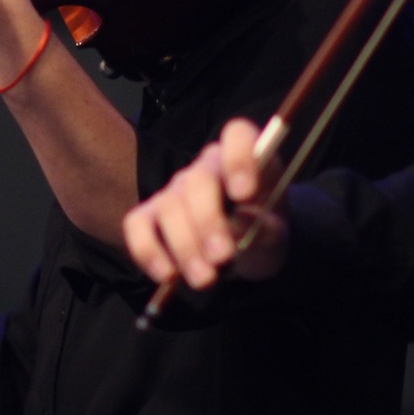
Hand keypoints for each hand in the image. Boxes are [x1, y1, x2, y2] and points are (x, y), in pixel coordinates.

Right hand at [122, 118, 288, 289]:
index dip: (239, 158)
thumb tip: (245, 221)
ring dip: (185, 247)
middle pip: (197, 181)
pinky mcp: (149, 216)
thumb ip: (266, 227)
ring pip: (169, 207)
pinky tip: (168, 275)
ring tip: (205, 279)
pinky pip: (137, 226)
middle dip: (207, 220)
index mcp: (244, 159)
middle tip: (222, 256)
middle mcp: (205, 168)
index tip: (244, 194)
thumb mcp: (276, 233)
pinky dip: (149, 252)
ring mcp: (174, 190)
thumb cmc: (262, 232)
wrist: (246, 252)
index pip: (237, 135)